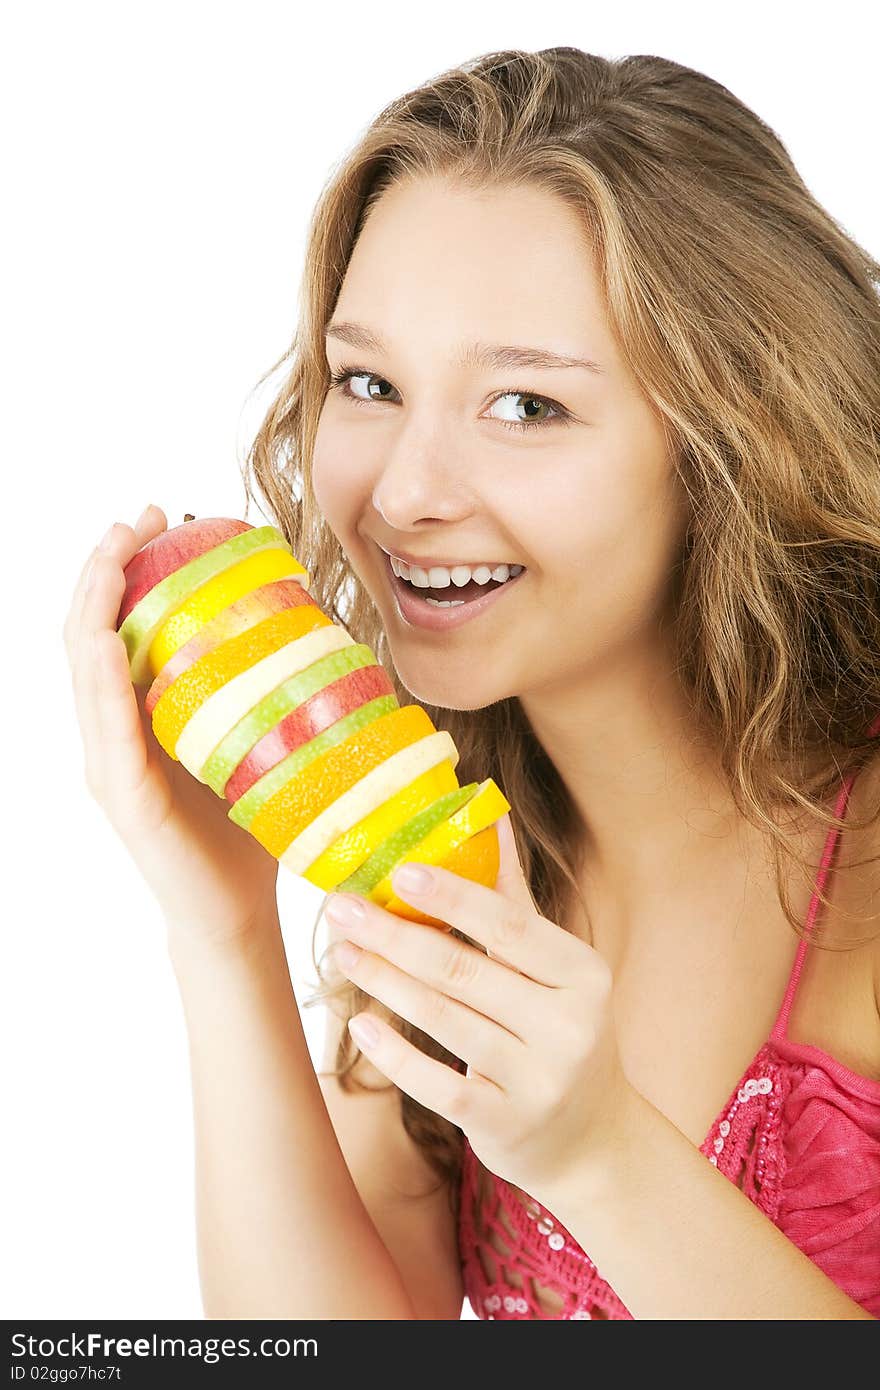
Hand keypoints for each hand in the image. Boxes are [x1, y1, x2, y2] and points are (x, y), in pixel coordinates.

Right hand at [62, 505, 279, 947]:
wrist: (237, 911)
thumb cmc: (248, 827)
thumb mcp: (253, 741)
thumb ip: (260, 690)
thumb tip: (312, 624)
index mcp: (139, 716)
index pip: (119, 627)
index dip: (128, 568)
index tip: (161, 518)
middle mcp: (112, 734)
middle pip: (90, 633)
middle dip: (107, 567)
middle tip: (139, 515)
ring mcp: (110, 765)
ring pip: (84, 670)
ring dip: (94, 604)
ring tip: (115, 553)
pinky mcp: (124, 798)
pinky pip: (105, 729)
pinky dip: (102, 678)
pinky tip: (108, 640)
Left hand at [323, 814, 634, 1205]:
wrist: (592, 1139)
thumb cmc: (560, 1030)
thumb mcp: (555, 968)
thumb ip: (514, 895)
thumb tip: (488, 811)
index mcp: (583, 973)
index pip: (510, 925)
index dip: (453, 896)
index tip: (398, 870)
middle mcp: (569, 1026)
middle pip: (465, 970)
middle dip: (395, 935)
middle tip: (341, 906)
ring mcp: (540, 1080)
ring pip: (446, 1021)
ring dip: (384, 982)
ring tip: (342, 951)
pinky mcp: (507, 1125)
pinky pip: (439, 1087)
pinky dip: (396, 1055)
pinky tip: (360, 1023)